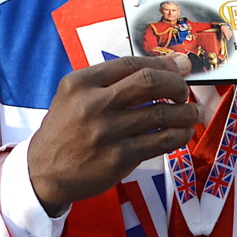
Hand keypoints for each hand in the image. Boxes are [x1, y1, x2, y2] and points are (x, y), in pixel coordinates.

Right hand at [25, 55, 197, 213]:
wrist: (44, 172)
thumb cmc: (65, 131)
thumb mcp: (74, 96)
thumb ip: (108, 82)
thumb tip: (158, 69)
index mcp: (81, 83)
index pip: (131, 64)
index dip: (162, 64)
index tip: (180, 66)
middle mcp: (93, 104)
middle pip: (149, 82)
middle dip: (176, 84)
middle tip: (185, 91)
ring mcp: (107, 132)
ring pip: (160, 113)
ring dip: (185, 112)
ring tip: (192, 113)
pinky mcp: (118, 158)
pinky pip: (160, 141)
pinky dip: (178, 135)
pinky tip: (182, 132)